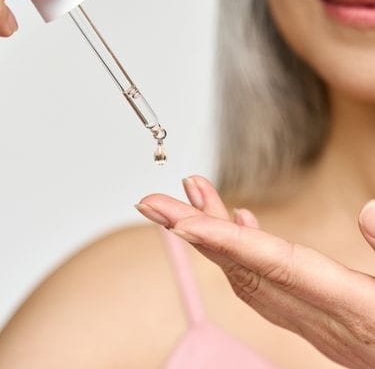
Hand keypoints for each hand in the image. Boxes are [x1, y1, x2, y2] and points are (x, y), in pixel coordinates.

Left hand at [136, 176, 374, 368]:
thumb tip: (366, 211)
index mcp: (349, 307)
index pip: (271, 267)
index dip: (223, 242)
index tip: (180, 223)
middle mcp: (319, 316)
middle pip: (242, 266)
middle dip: (193, 230)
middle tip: (153, 201)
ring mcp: (313, 320)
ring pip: (247, 272)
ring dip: (212, 232)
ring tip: (191, 195)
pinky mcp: (315, 317)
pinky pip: (265, 281)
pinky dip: (242, 249)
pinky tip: (238, 222)